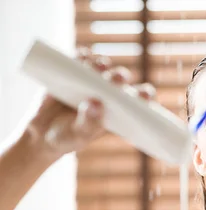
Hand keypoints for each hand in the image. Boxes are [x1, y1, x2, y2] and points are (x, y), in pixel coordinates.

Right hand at [25, 47, 154, 158]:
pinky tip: (83, 55)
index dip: (144, 94)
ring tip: (98, 67)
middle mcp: (108, 93)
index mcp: (118, 111)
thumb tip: (96, 103)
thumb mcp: (78, 135)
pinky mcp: (72, 72)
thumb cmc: (67, 138)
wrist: (40, 132)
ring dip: (102, 63)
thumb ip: (89, 123)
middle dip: (120, 76)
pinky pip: (79, 59)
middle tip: (116, 78)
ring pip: (101, 66)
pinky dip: (82, 55)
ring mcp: (90, 81)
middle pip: (120, 79)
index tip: (144, 94)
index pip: (138, 100)